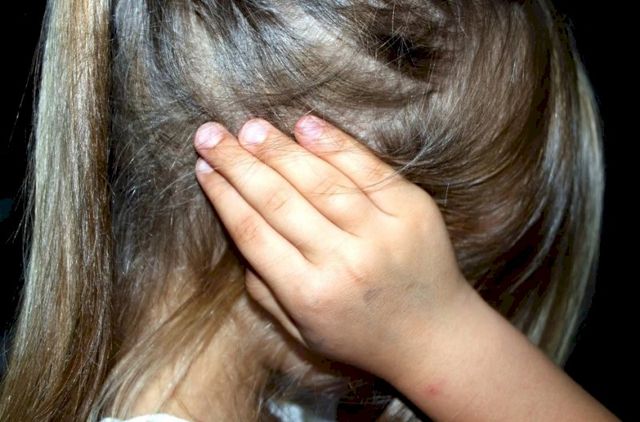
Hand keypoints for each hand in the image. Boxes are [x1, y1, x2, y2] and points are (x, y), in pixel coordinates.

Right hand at [193, 115, 467, 379]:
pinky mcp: (412, 210)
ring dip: (279, 150)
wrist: (434, 336)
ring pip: (319, 180)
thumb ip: (264, 288)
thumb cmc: (359, 334)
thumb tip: (238, 229)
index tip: (203, 169)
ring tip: (249, 128)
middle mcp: (343, 261)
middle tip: (210, 135)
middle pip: (278, 200)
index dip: (224, 196)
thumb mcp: (301, 330)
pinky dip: (334, 144)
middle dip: (238, 163)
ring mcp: (382, 232)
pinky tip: (304, 126)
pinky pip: (366, 168)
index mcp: (309, 295)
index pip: (253, 233)